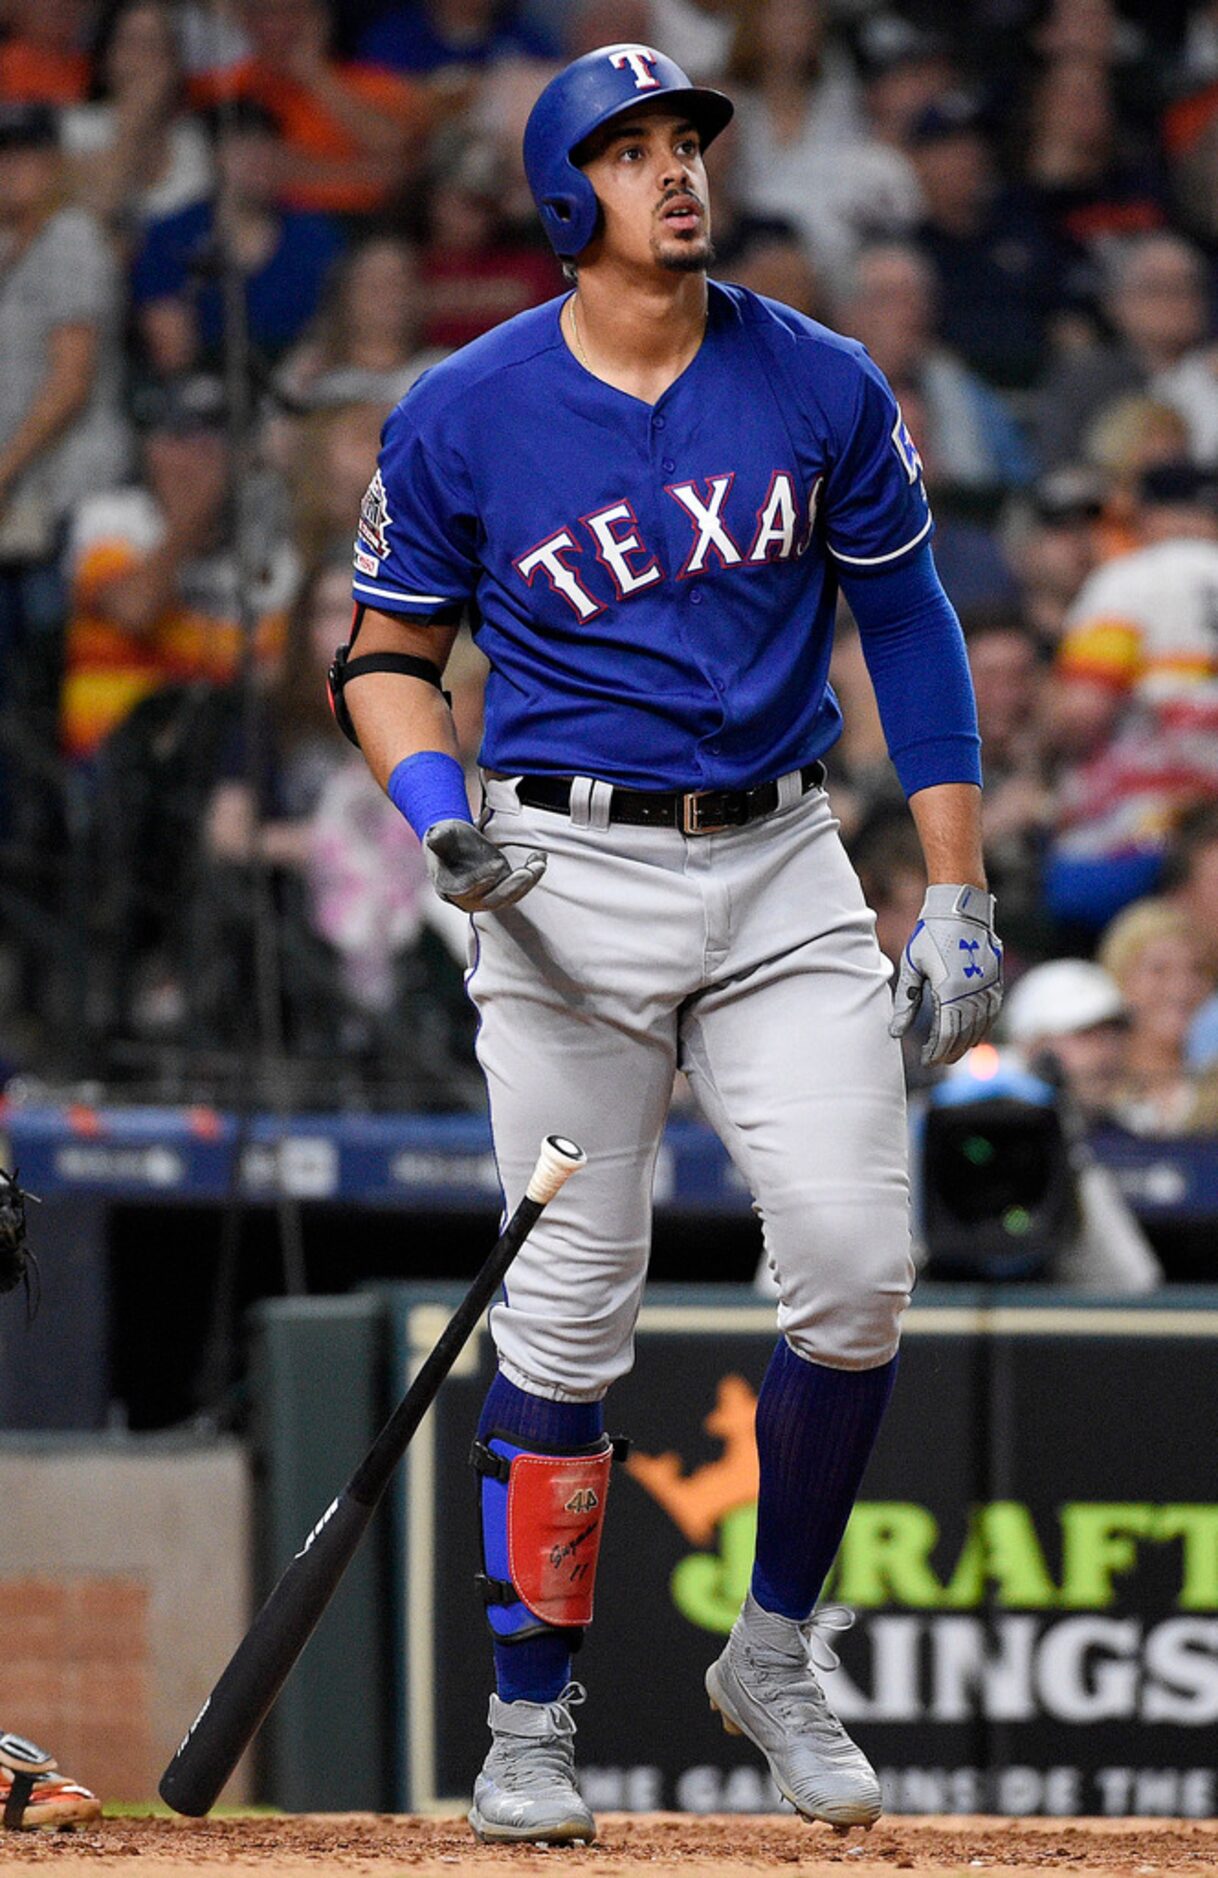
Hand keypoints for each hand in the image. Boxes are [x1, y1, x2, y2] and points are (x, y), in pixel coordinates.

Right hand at [423, 819, 545, 913]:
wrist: (452, 844)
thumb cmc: (445, 839)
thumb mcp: (440, 836)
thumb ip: (439, 838)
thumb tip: (434, 837)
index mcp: (449, 888)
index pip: (467, 890)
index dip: (481, 880)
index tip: (497, 866)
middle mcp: (469, 899)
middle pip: (493, 900)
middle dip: (512, 887)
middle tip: (526, 872)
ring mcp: (487, 897)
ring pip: (510, 896)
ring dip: (527, 881)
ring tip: (540, 862)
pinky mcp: (501, 891)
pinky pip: (518, 889)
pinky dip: (531, 875)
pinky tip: (540, 857)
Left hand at [889, 884, 1002, 1066]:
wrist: (961, 910)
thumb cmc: (931, 936)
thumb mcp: (912, 968)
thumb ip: (906, 1002)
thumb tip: (896, 1032)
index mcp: (949, 992)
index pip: (945, 1035)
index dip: (936, 1052)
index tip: (926, 1060)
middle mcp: (973, 994)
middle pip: (964, 1036)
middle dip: (950, 1052)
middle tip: (937, 1061)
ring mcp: (988, 988)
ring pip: (980, 1028)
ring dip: (967, 1044)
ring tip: (953, 1053)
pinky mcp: (995, 982)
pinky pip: (992, 1014)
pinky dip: (982, 1029)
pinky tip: (973, 1035)